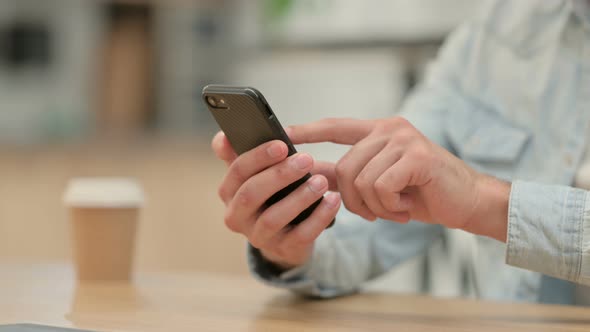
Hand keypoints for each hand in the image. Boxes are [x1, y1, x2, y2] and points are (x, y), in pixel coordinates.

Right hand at [211, 131, 340, 268]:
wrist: (285, 235)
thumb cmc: (269, 194)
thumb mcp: (253, 173)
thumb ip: (238, 153)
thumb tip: (224, 137)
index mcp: (228, 192)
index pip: (237, 171)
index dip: (258, 156)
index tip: (282, 144)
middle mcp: (236, 216)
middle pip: (251, 194)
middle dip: (279, 175)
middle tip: (306, 159)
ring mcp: (258, 236)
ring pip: (273, 218)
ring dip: (299, 197)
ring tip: (321, 181)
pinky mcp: (283, 249)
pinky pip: (301, 235)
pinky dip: (319, 217)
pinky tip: (333, 200)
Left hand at [287, 117, 509, 241]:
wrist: (467, 202)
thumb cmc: (421, 193)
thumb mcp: (377, 183)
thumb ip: (345, 175)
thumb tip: (309, 172)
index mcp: (378, 131)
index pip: (336, 126)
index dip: (308, 131)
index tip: (284, 132)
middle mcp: (389, 129)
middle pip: (344, 168)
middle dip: (353, 200)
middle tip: (375, 213)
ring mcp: (404, 140)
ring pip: (360, 180)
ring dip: (375, 207)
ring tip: (395, 209)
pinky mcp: (416, 156)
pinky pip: (380, 187)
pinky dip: (389, 206)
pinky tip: (405, 207)